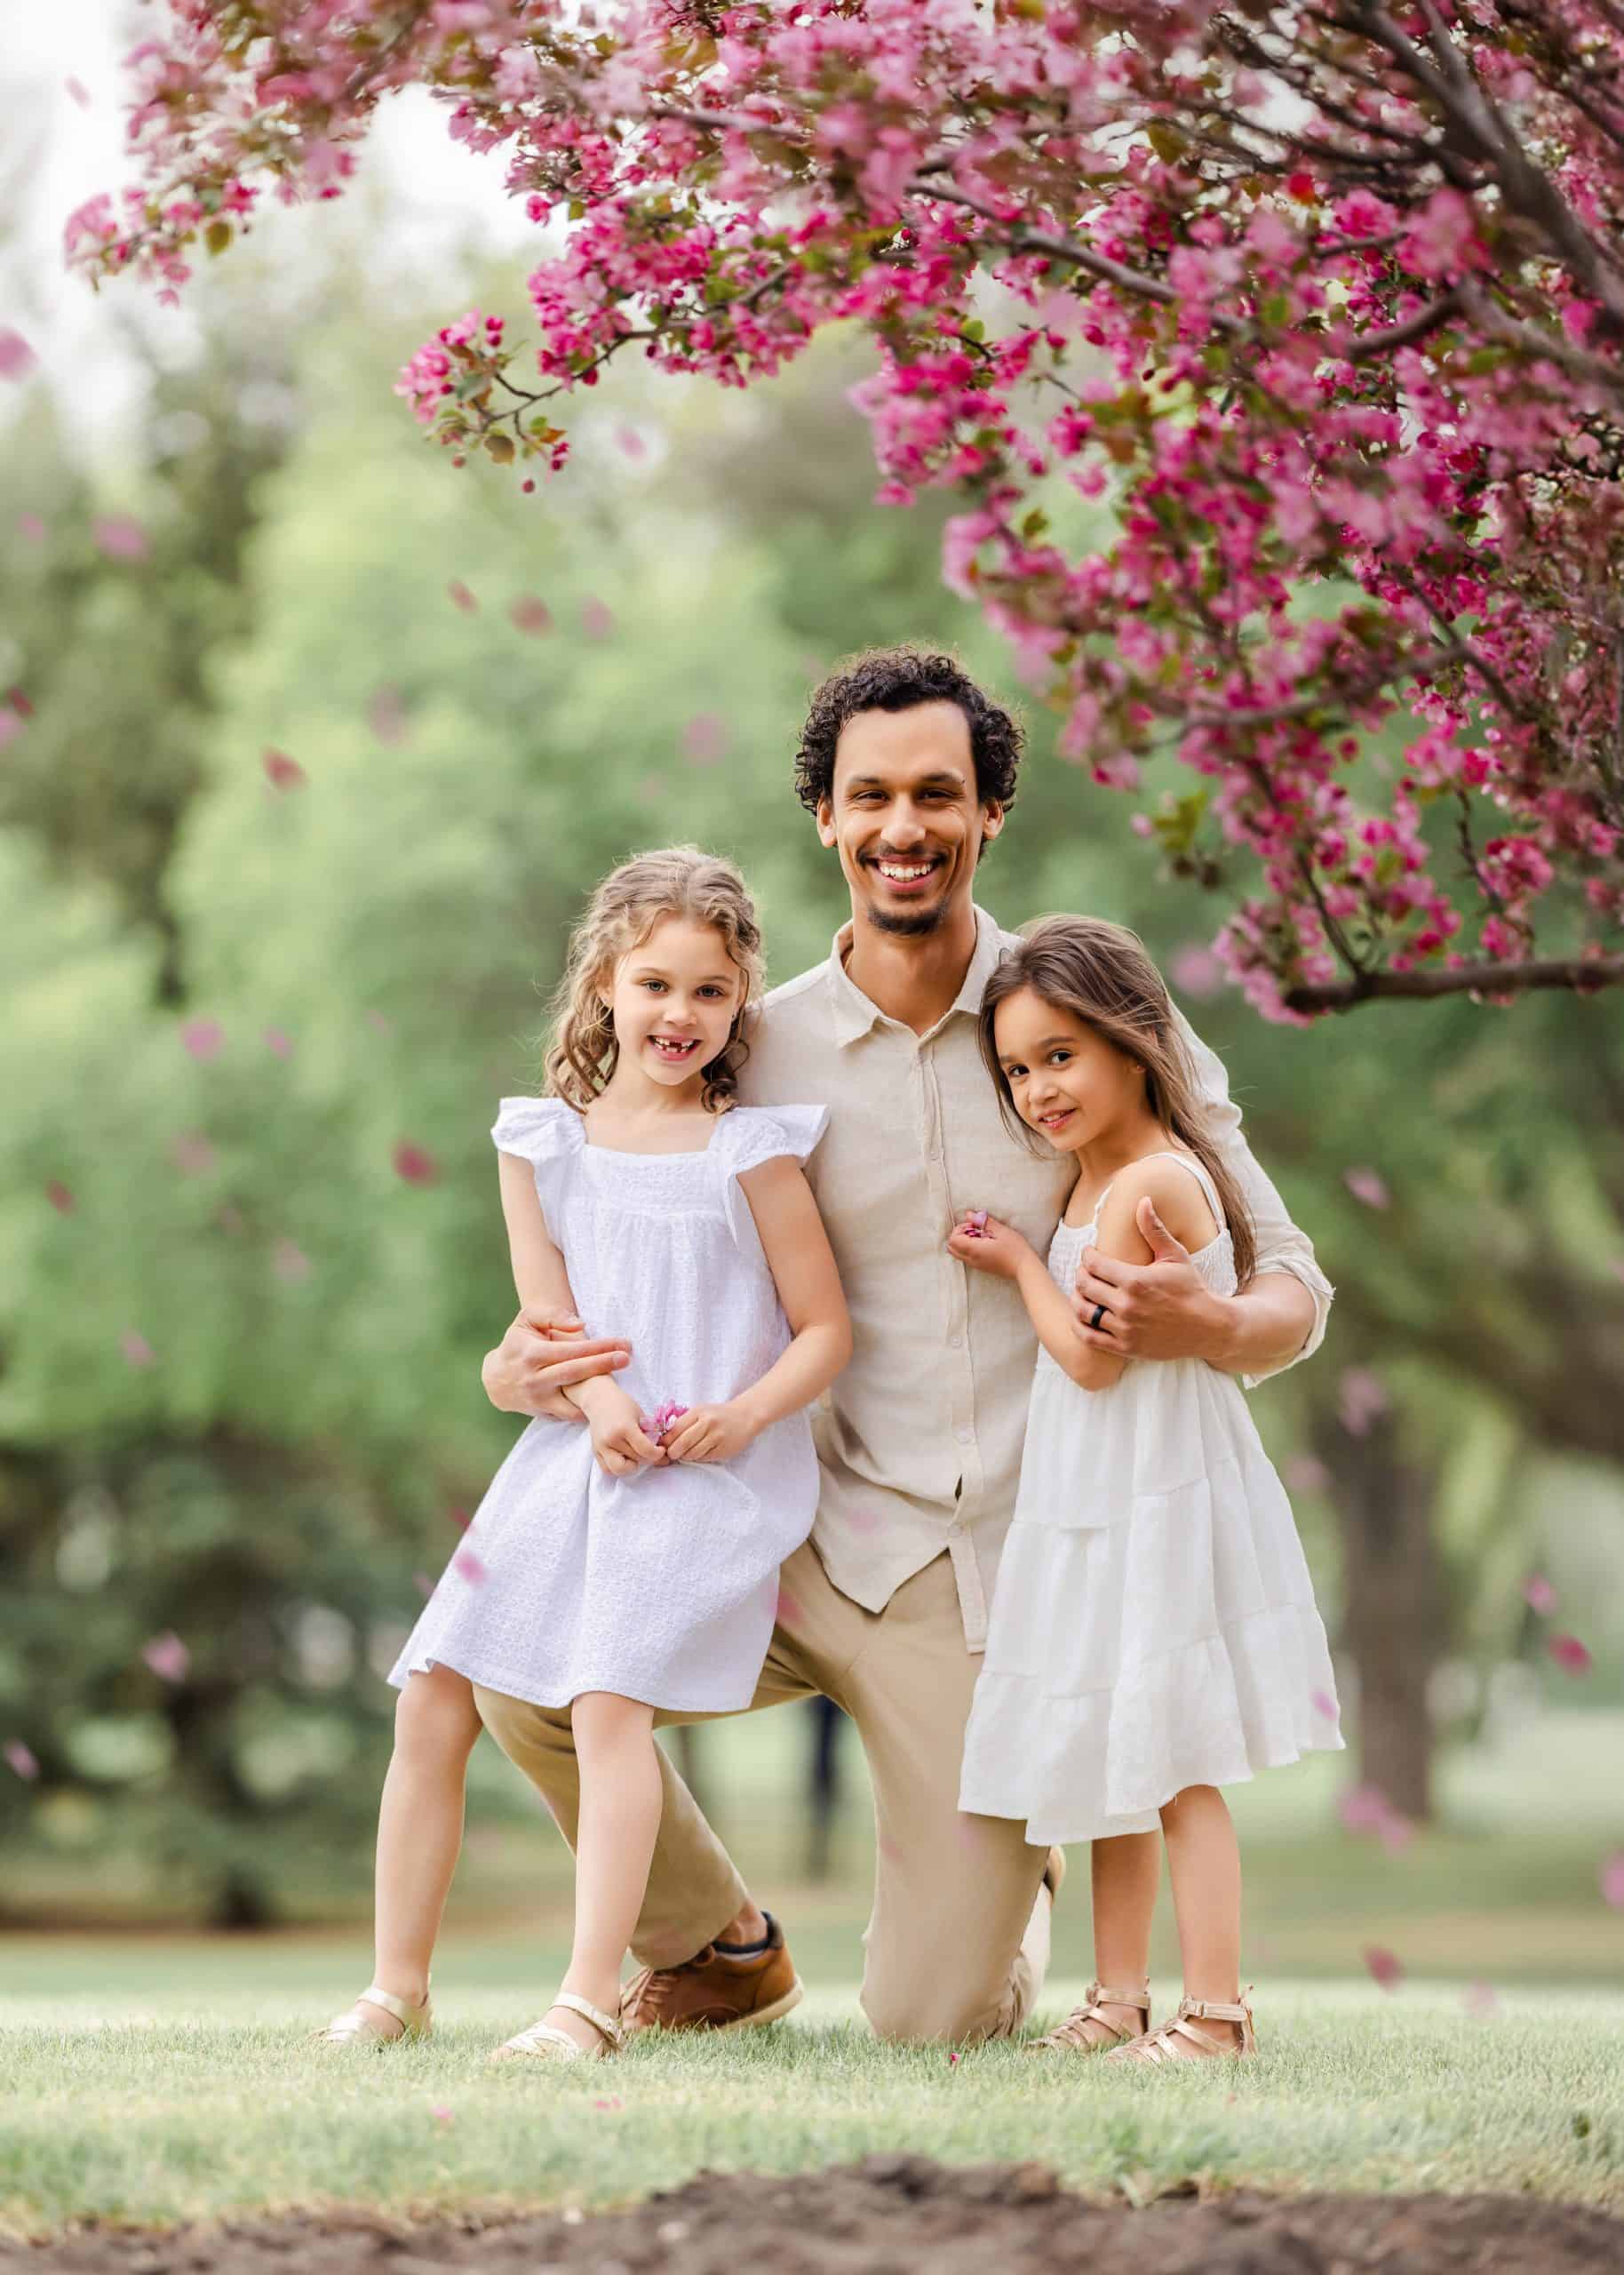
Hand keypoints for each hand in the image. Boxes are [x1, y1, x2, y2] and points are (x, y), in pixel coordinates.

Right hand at [481, 1306, 631, 1420]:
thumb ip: (553, 1316)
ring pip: (574, 1402)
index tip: (622, 1344)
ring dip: (599, 1397)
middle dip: (604, 1366)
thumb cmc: (517, 1343)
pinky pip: (570, 1415)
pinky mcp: (544, 1414)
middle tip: (628, 1358)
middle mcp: (535, 1379)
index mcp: (532, 1354)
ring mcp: (539, 1400)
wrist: (495, 1379)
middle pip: (575, 1374)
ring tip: (622, 1387)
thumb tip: (581, 1324)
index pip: (570, 1350)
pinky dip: (589, 1410)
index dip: (597, 1347)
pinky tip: (608, 1403)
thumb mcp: (527, 1320)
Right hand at [580, 1380, 667, 1475]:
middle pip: (635, 1460)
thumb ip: (650, 1435)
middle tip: (650, 1452)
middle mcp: (611, 1439)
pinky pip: (607, 1469)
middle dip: (646, 1459)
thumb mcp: (640, 1415)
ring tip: (635, 1455)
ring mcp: (600, 1447)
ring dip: (631, 1466)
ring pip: (619, 1470)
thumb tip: (663, 1455)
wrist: (599, 1400)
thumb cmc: (622, 1404)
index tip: (661, 1450)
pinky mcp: (595, 1452)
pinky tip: (625, 1457)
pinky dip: (618, 1468)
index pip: (645, 1450)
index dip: (657, 1453)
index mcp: (624, 1427)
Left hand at [660, 1400, 758, 1464]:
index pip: (675, 1430)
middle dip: (673, 1452)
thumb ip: (683, 1422)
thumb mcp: (700, 1412)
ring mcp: (717, 1437)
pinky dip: (698, 1458)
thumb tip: (663, 1440)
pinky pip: (704, 1458)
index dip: (666, 1441)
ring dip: (686, 1456)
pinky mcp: (724, 1449)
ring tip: (687, 1453)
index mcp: (698, 1412)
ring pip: (692, 1454)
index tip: (663, 1446)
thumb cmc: (718, 1415)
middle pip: (682, 1443)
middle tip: (672, 1454)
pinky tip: (701, 1452)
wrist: (745, 1417)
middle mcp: (708, 1423)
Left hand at [946, 1210, 1029, 1280]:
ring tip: (981, 1237)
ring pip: (957, 1253)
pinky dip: (969, 1249)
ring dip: (964, 1242)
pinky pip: (966, 1257)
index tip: (975, 1225)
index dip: (960, 1228)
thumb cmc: (1015, 1249)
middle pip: (951, 1247)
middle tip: (975, 1229)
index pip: (953, 1239)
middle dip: (959, 1235)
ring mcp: (975, 1265)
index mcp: (974, 1250)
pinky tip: (985, 1244)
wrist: (1025, 1268)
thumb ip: (983, 1222)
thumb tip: (969, 1214)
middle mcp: (971, 1259)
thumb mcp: (1001, 1230)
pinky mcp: (981, 1267)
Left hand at [1071, 1197, 1228, 1360]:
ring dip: (1077, 1298)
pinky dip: (1079, 1325)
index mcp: (1136, 1280)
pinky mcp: (1125, 1347)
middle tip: (1086, 1270)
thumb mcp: (1175, 1256)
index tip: (1090, 1253)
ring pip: (1082, 1310)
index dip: (1087, 1255)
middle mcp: (1127, 1305)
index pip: (1094, 1264)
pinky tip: (1084, 1315)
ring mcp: (1125, 1329)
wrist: (1209, 1327)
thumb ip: (1154, 1229)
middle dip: (1081, 1274)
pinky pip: (1088, 1336)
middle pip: (1084, 1285)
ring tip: (1084, 1291)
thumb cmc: (1192, 1288)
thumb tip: (1143, 1200)